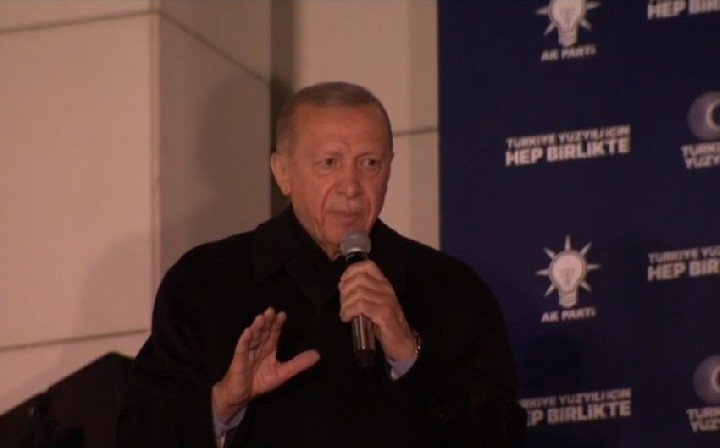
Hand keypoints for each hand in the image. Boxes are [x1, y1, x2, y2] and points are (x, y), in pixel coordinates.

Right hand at [212, 307, 319, 422]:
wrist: (241, 395)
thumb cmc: (260, 381)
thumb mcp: (283, 373)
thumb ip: (298, 363)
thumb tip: (318, 354)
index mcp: (269, 348)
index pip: (273, 333)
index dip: (277, 324)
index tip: (282, 315)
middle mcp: (258, 347)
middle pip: (263, 332)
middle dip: (267, 322)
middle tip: (271, 311)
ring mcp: (247, 353)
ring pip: (253, 338)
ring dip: (256, 328)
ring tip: (261, 318)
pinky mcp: (238, 361)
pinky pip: (241, 349)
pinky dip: (244, 340)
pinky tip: (247, 332)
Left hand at [338, 260, 416, 360]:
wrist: (402, 342)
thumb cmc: (384, 324)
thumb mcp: (375, 304)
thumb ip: (364, 293)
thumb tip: (344, 287)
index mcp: (384, 284)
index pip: (368, 265)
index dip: (351, 271)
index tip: (342, 284)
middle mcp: (386, 289)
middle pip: (359, 279)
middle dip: (345, 290)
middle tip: (342, 304)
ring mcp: (386, 301)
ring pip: (358, 293)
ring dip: (346, 303)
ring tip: (344, 313)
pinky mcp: (384, 314)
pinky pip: (361, 306)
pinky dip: (349, 311)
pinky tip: (347, 318)